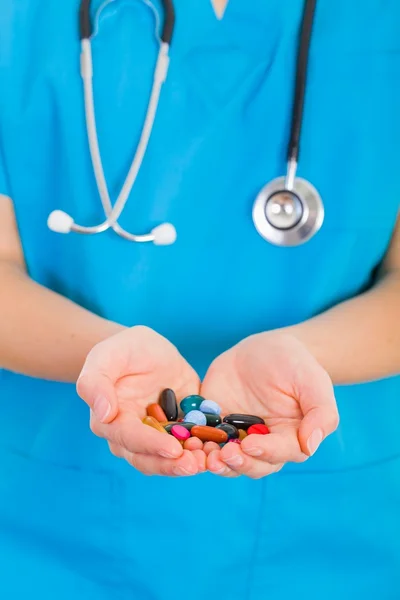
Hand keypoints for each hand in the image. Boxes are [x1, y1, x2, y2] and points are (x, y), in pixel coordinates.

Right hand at [77, 326, 204, 475]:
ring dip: (187, 463)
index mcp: (110, 421)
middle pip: (147, 459)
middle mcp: (131, 436)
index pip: (128, 438)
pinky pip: (189, 446)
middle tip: (195, 465)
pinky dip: (202, 450)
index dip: (150, 445)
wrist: (148, 348)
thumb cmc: (123, 350)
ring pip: (168, 460)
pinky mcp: (178, 431)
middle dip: (171, 465)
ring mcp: (156, 436)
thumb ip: (96, 382)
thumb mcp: (106, 355)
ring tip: (208, 461)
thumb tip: (104, 414)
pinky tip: (218, 449)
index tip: (172, 449)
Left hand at [201, 332, 338, 478]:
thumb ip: (320, 413)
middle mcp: (264, 443)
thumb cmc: (295, 363)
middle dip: (238, 463)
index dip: (265, 452)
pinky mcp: (215, 424)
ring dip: (215, 461)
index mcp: (290, 437)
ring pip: (226, 460)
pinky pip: (205, 439)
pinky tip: (188, 438)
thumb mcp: (312, 380)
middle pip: (252, 465)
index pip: (280, 453)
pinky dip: (196, 443)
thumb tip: (310, 446)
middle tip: (223, 454)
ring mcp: (237, 435)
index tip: (250, 445)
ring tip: (204, 454)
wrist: (265, 348)